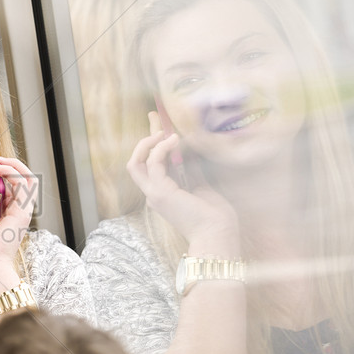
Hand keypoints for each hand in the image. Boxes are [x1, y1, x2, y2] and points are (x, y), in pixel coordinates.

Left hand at [0, 138, 37, 302]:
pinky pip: (25, 184)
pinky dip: (12, 172)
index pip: (5, 183)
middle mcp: (15, 211)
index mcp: (4, 214)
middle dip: (3, 158)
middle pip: (15, 177)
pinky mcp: (24, 213)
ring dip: (10, 163)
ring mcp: (21, 212)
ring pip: (25, 177)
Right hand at [127, 114, 238, 251]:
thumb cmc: (214, 215)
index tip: (158, 124)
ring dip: (149, 143)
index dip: (151, 145)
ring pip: (135, 162)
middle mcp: (153, 194)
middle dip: (144, 139)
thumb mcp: (201, 185)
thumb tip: (188, 146)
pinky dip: (161, 149)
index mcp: (162, 194)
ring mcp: (153, 194)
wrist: (217, 233)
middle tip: (155, 120)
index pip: (149, 166)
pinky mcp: (159, 192)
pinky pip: (152, 163)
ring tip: (165, 132)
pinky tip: (174, 140)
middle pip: (136, 163)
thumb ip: (191, 168)